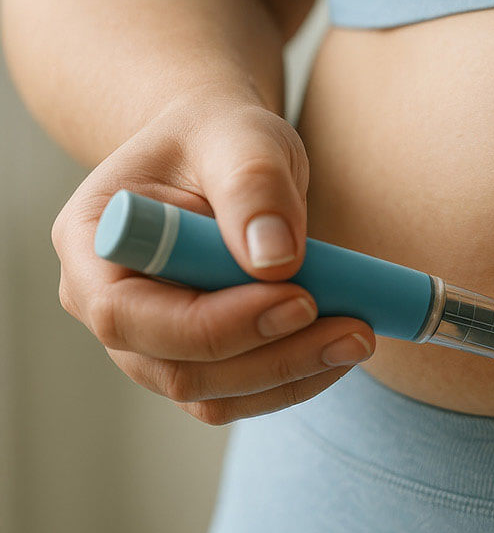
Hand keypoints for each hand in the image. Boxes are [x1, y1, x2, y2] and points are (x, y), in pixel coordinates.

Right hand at [52, 94, 374, 424]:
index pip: (127, 314)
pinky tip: (342, 347)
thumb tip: (276, 261)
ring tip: (360, 336)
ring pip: (213, 395)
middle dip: (272, 357)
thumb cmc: (223, 138)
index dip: (214, 323)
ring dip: (292, 374)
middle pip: (176, 369)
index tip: (301, 297)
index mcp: (94, 243)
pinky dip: (296, 379)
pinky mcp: (197, 360)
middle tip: (355, 329)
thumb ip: (254, 186)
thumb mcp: (242, 137)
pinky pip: (241, 393)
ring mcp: (151, 342)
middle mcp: (108, 305)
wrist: (226, 155)